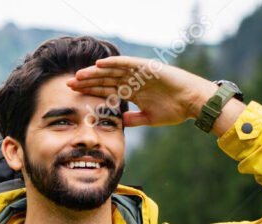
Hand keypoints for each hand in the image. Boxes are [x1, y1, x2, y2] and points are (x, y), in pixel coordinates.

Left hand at [68, 56, 219, 127]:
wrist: (193, 103)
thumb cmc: (175, 110)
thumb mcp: (149, 118)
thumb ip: (133, 119)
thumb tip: (119, 121)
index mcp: (132, 92)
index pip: (106, 90)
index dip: (90, 91)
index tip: (73, 94)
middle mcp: (133, 81)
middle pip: (105, 80)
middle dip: (87, 82)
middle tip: (68, 84)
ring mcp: (139, 74)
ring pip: (112, 71)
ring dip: (95, 72)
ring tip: (79, 75)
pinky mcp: (147, 68)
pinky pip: (127, 64)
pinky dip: (114, 63)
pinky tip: (100, 64)